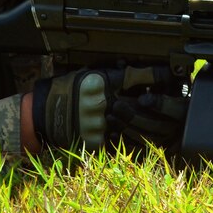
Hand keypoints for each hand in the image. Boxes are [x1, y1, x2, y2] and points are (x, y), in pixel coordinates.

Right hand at [31, 64, 188, 151]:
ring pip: (134, 125)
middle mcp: (101, 103)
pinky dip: (132, 138)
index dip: (156, 74)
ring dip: (148, 121)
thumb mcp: (88, 74)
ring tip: (163, 118)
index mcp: (99, 82)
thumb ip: (112, 75)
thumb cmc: (63, 90)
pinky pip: (121, 141)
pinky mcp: (95, 142)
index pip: (135, 77)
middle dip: (158, 101)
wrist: (38, 116)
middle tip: (173, 96)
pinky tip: (143, 134)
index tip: (171, 72)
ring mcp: (98, 125)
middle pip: (140, 103)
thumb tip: (136, 69)